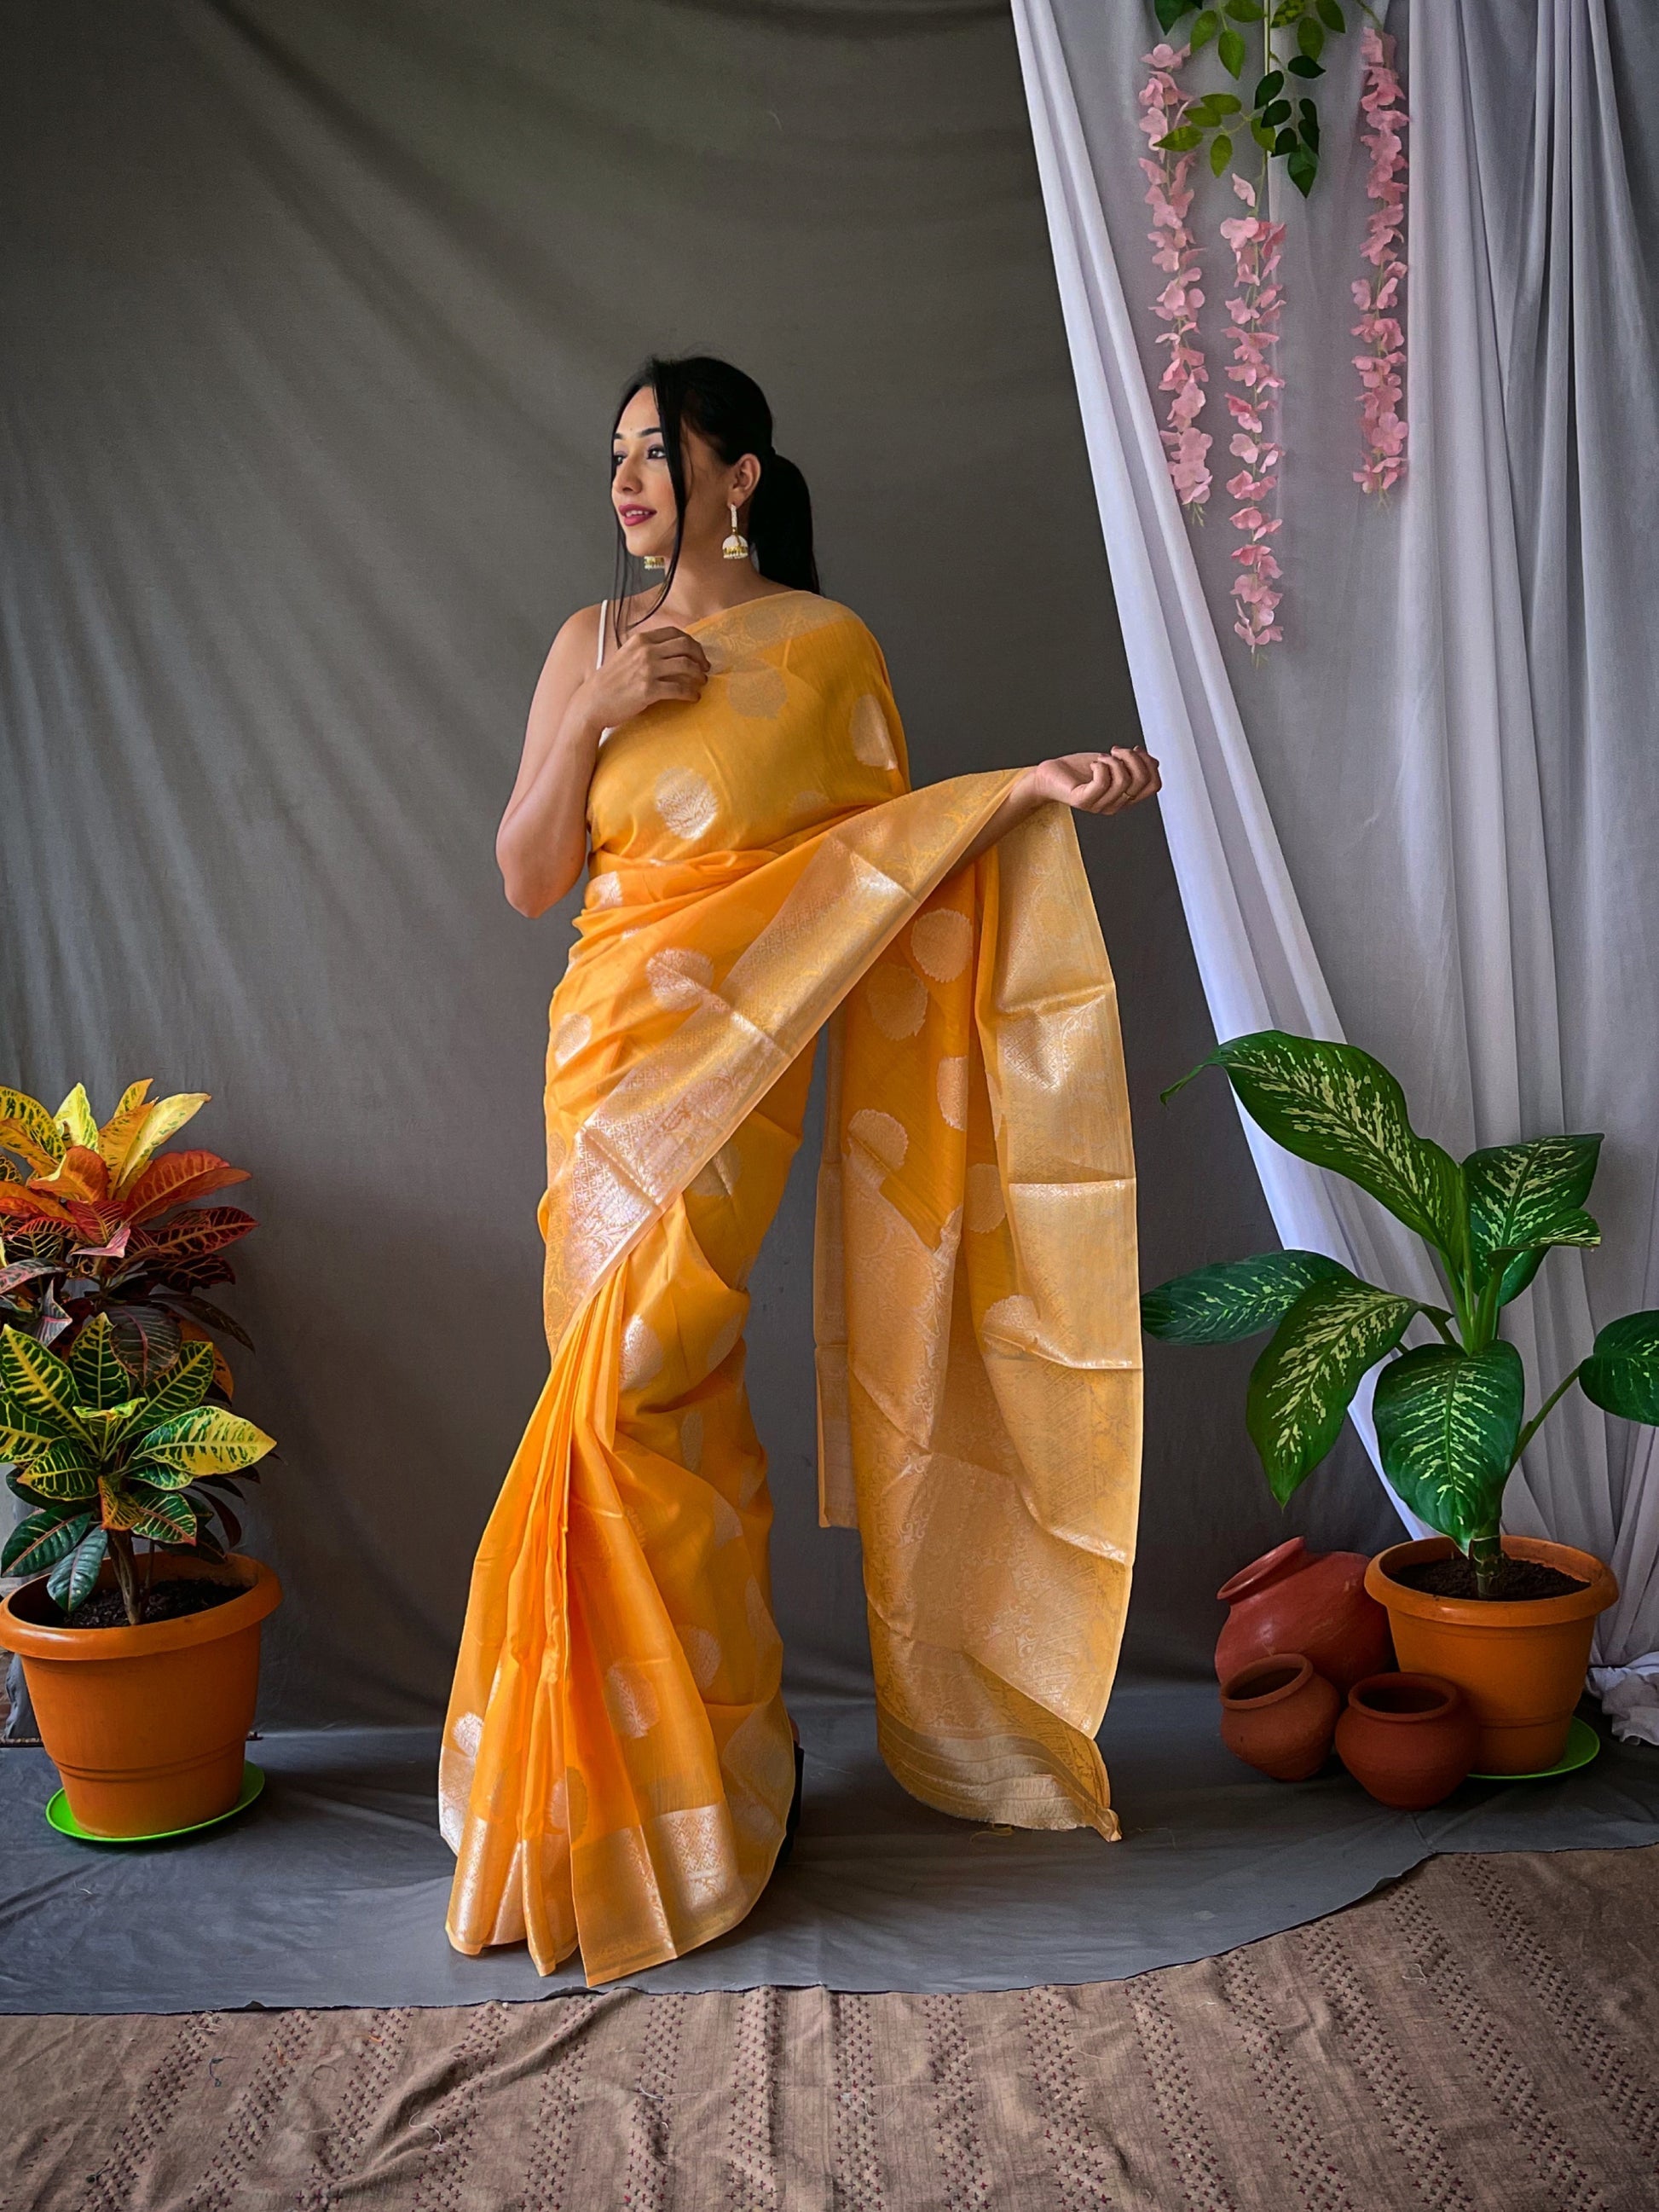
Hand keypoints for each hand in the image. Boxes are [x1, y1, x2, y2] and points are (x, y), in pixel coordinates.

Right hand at [583, 625, 709, 729]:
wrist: (592, 702)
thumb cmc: (610, 682)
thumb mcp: (626, 655)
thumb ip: (646, 650)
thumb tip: (670, 652)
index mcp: (640, 640)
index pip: (675, 633)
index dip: (692, 643)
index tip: (698, 654)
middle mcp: (645, 651)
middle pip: (685, 646)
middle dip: (700, 657)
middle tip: (705, 668)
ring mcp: (647, 670)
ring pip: (686, 665)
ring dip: (699, 675)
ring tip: (702, 682)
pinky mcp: (649, 690)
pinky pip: (679, 689)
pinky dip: (691, 693)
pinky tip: (694, 697)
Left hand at [1021, 747, 1160, 816]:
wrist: (1050, 775)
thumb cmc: (1078, 769)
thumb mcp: (1112, 762)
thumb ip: (1132, 764)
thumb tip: (1152, 761)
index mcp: (1126, 796)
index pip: (1154, 785)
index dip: (1149, 763)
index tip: (1134, 750)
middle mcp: (1116, 804)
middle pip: (1142, 781)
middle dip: (1132, 758)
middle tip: (1115, 751)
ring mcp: (1101, 806)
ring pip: (1124, 781)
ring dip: (1114, 761)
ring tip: (1100, 759)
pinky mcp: (1085, 802)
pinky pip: (1103, 782)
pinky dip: (1100, 766)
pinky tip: (1092, 765)